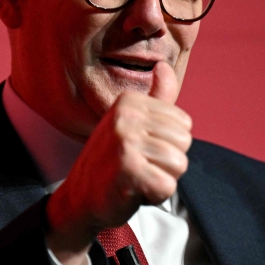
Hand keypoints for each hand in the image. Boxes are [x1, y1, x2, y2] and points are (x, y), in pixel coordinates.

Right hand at [45, 61, 191, 264]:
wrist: (80, 197)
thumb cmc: (112, 160)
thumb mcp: (133, 123)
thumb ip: (156, 97)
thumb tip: (164, 66)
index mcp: (130, 101)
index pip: (184, 124)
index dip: (168, 144)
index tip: (141, 149)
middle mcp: (126, 116)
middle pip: (185, 143)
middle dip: (167, 162)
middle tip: (140, 166)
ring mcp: (125, 141)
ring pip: (179, 165)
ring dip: (161, 179)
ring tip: (137, 177)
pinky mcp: (127, 170)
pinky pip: (167, 187)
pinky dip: (154, 196)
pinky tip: (134, 191)